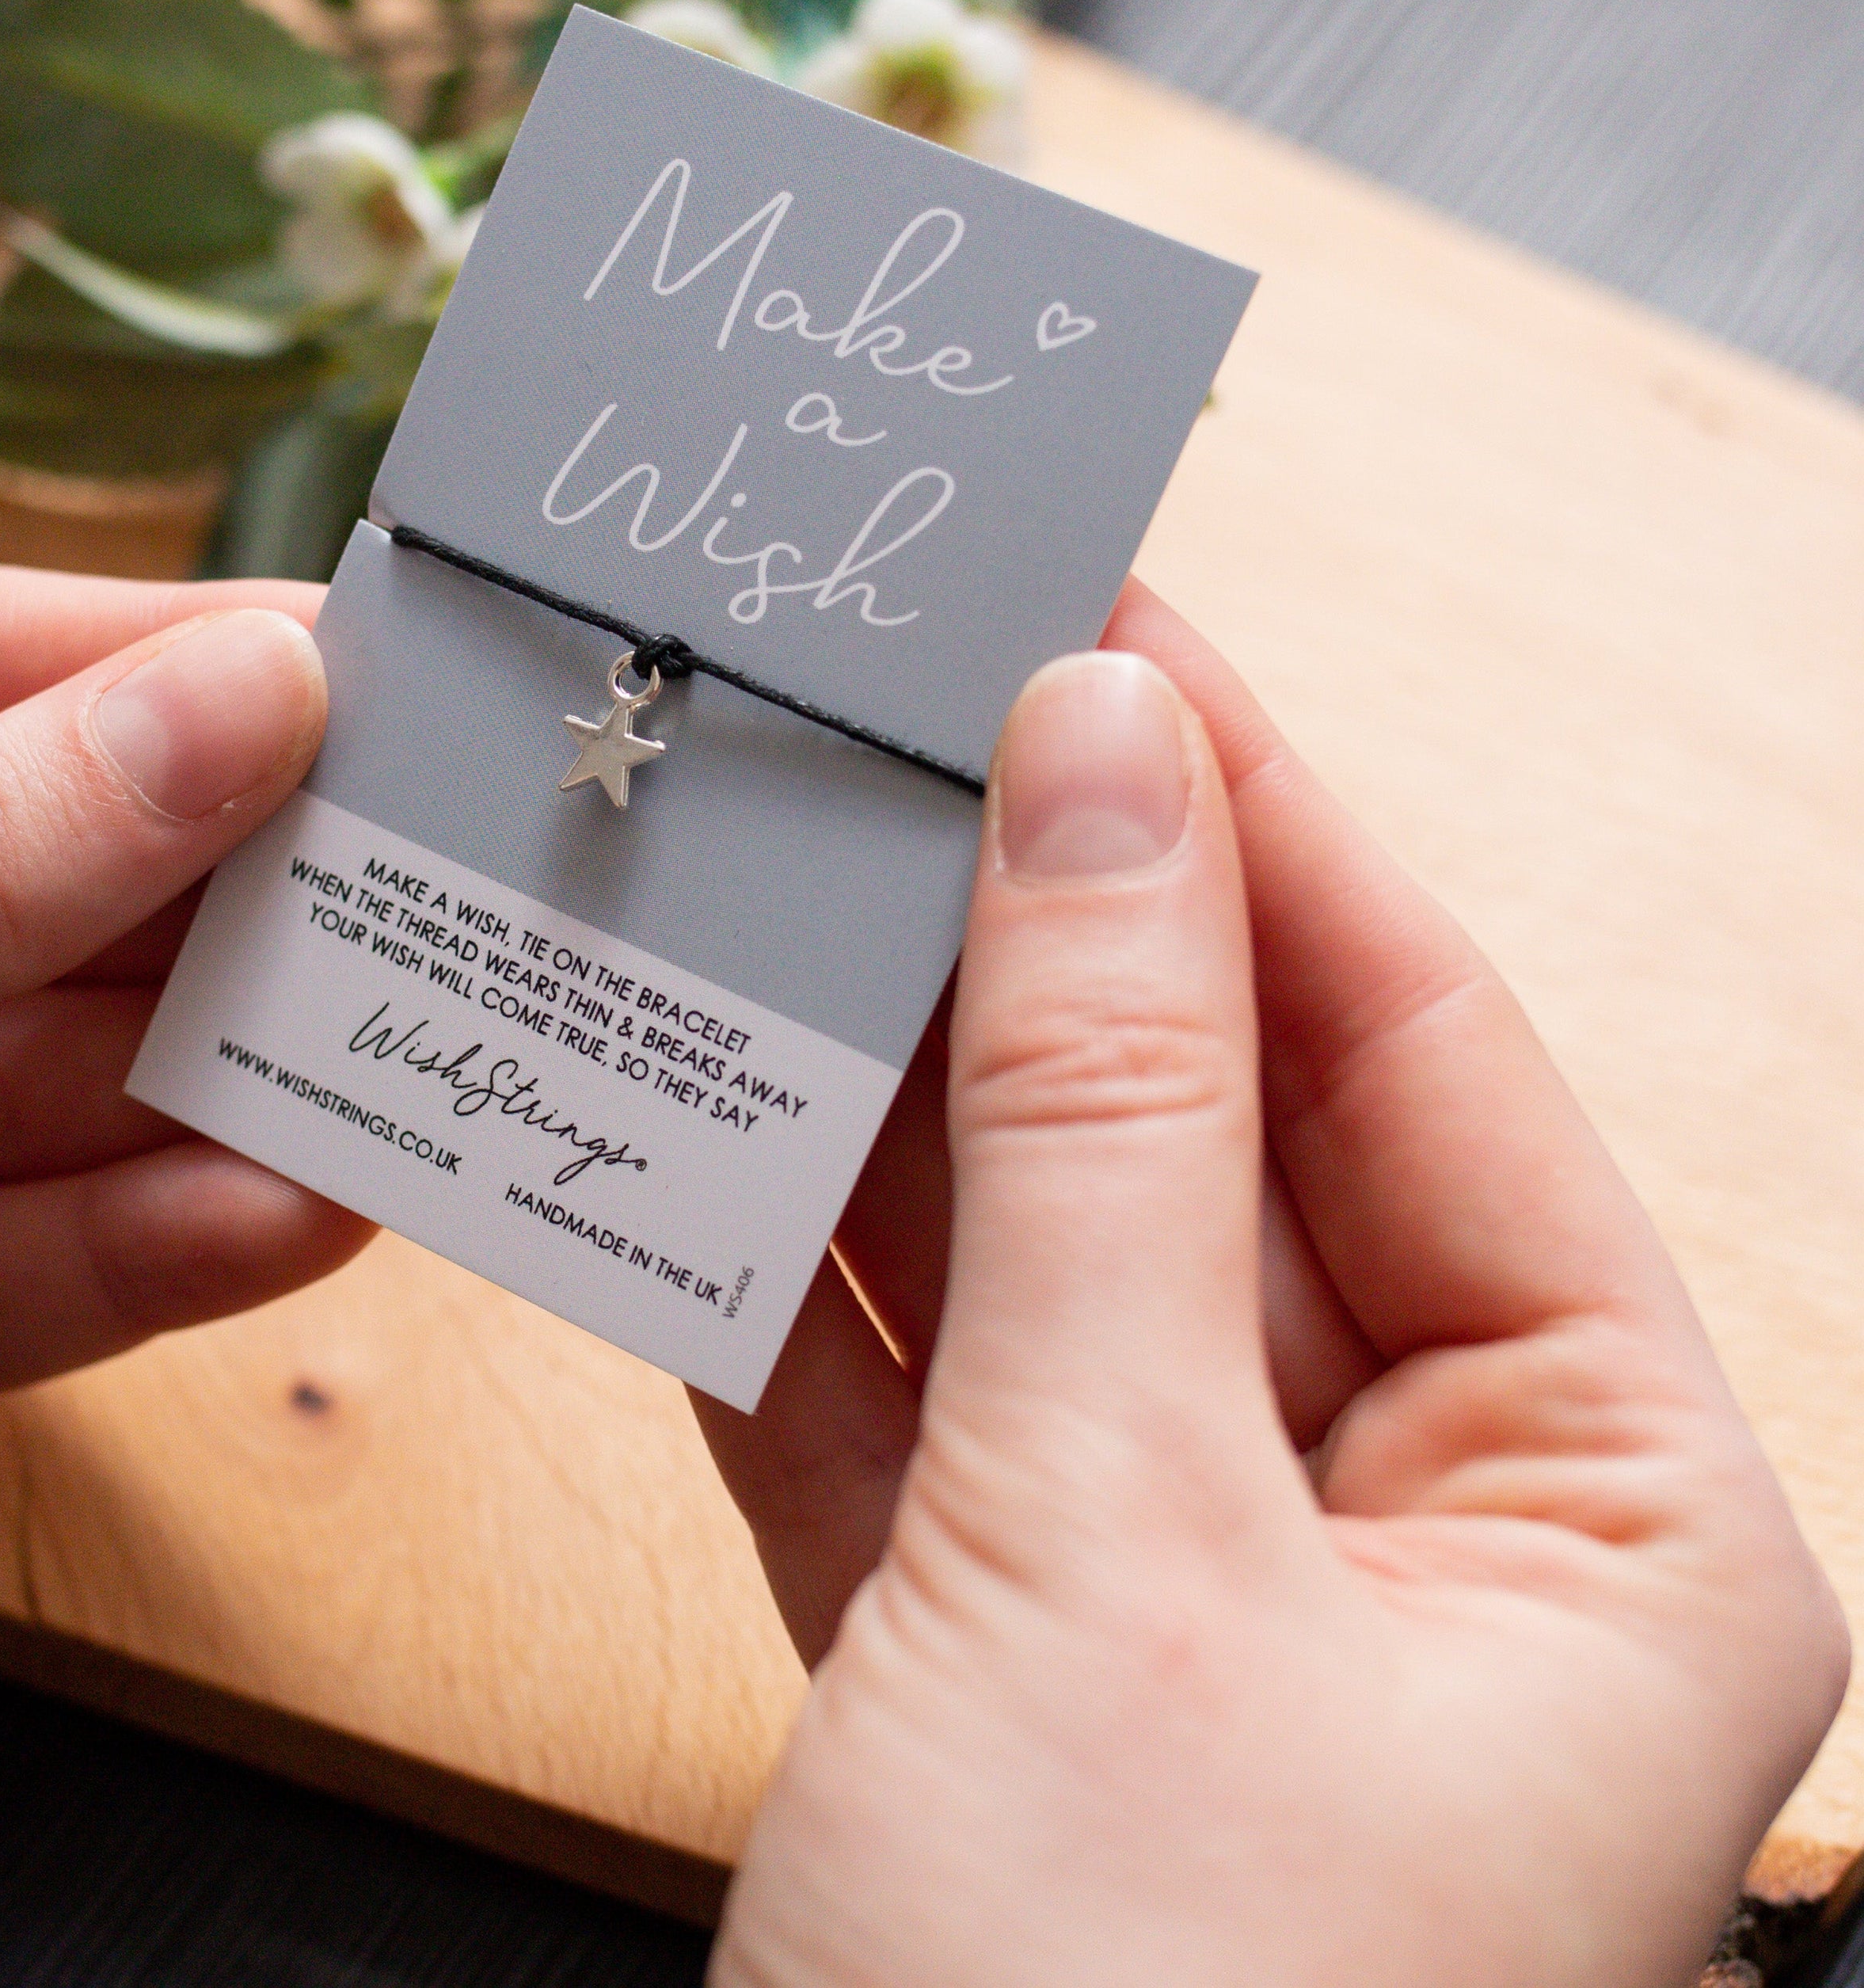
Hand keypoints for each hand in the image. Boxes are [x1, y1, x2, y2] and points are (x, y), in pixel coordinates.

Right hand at [699, 583, 1846, 1987]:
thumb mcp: (1125, 1526)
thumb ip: (1099, 1121)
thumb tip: (1102, 761)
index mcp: (1593, 1491)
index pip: (1406, 1045)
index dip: (1245, 818)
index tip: (1097, 631)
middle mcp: (1409, 1521)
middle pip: (1201, 1133)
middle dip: (1034, 939)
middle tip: (883, 729)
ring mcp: (1178, 1584)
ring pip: (1027, 1253)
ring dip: (888, 1085)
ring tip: (764, 880)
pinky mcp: (987, 1653)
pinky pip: (894, 1396)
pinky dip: (786, 1267)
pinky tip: (691, 1122)